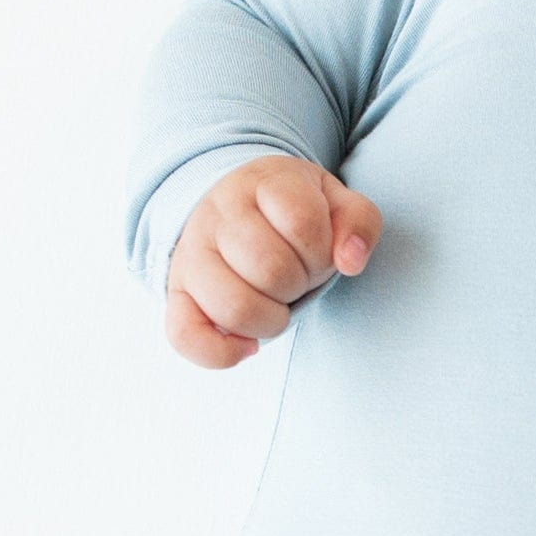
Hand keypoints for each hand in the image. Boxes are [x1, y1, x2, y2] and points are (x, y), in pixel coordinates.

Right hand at [166, 154, 382, 369]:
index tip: (318, 252)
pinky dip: (222, 352)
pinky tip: (249, 347)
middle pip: (271, 269)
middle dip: (299, 285)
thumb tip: (351, 261)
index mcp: (262, 183)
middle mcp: (218, 214)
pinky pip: (185, 335)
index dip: (322, 250)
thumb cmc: (295, 212)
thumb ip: (359, 222)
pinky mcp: (176, 292)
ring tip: (276, 306)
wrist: (236, 205)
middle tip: (297, 278)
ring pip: (234, 306)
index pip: (302, 222)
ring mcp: (191, 253)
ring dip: (271, 320)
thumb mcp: (335, 201)